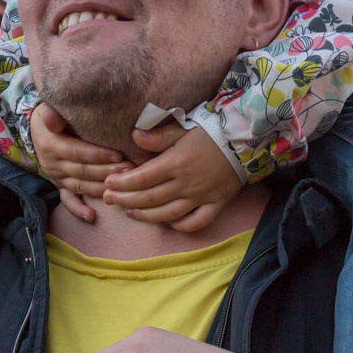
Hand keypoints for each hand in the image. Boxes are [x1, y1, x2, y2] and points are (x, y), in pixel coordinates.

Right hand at [31, 103, 131, 223]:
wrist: (39, 128)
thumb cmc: (54, 113)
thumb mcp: (49, 108)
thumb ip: (55, 113)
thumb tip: (52, 117)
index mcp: (51, 145)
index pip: (77, 152)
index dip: (98, 155)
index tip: (119, 155)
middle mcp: (53, 164)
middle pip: (83, 171)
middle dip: (107, 172)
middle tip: (129, 170)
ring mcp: (57, 177)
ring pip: (81, 186)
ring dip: (102, 188)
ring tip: (123, 186)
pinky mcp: (60, 185)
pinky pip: (68, 200)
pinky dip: (78, 210)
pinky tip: (91, 217)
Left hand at [100, 124, 241, 231]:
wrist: (245, 139)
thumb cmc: (212, 131)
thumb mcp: (183, 127)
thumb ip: (158, 136)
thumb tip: (134, 136)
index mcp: (175, 163)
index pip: (141, 178)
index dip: (121, 183)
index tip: (108, 184)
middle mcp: (186, 183)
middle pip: (149, 199)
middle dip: (125, 200)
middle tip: (109, 200)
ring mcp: (201, 197)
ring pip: (168, 214)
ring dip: (145, 215)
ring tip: (129, 212)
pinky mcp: (216, 204)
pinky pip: (196, 222)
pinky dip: (180, 226)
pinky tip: (167, 222)